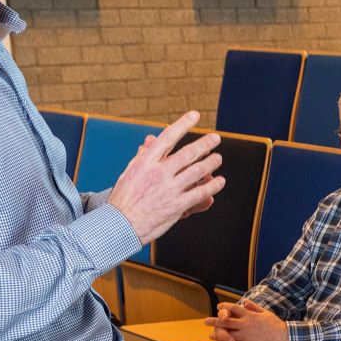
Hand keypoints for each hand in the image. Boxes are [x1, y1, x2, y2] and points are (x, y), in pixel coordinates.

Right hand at [107, 110, 223, 245]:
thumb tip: (151, 141)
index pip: (167, 137)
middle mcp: (159, 173)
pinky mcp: (177, 206)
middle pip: (188, 154)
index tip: (194, 115)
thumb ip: (142, 157)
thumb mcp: (129, 173)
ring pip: (197, 172)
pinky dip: (212, 186)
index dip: (183, 124)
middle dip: (205, 144)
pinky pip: (200, 194)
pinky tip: (219, 181)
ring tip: (218, 158)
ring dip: (211, 163)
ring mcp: (169, 189)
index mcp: (145, 162)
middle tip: (215, 138)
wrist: (120, 225)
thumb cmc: (124, 199)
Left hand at [209, 299, 288, 340]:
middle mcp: (246, 325)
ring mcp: (246, 335)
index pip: (233, 308)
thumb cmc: (276, 325)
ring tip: (211, 334)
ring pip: (228, 334)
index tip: (218, 306)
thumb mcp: (265, 312)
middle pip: (226, 321)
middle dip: (215, 321)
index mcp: (250, 315)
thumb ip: (254, 307)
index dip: (224, 307)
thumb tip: (245, 302)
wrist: (283, 338)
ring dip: (218, 334)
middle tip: (206, 321)